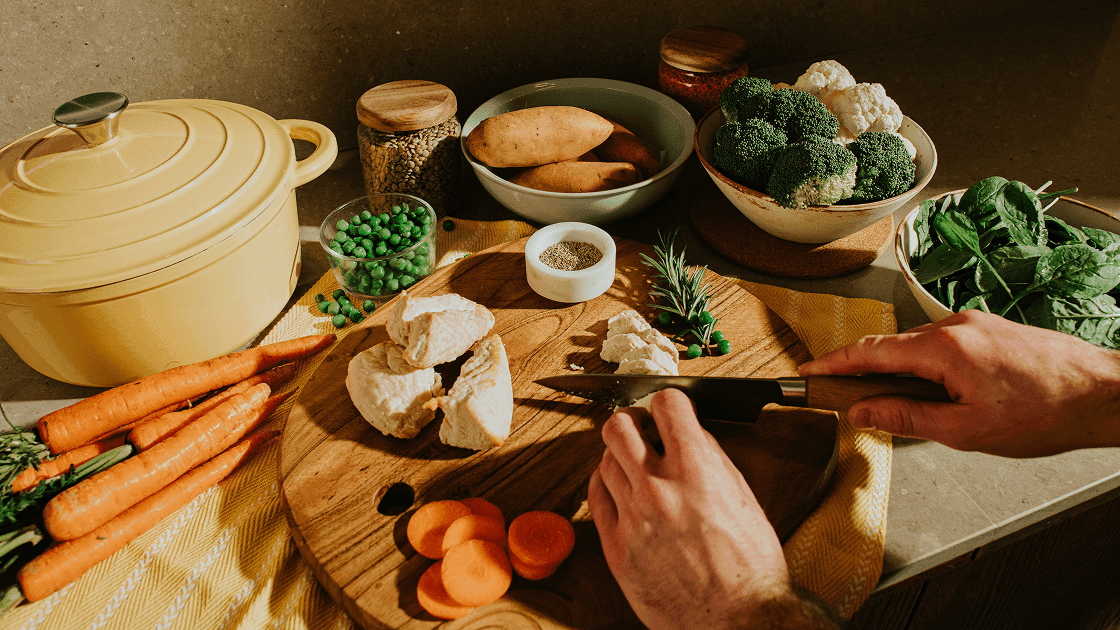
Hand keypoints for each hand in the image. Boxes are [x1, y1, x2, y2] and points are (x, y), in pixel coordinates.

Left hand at [586, 388, 790, 629]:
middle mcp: (659, 488)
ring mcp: (633, 518)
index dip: (667, 403)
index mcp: (697, 469)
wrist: (739, 619)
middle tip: (641, 431)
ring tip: (636, 467)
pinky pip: (595, 497)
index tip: (667, 412)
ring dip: (620, 457)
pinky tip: (619, 489)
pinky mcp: (616, 547)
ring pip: (604, 460)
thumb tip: (687, 432)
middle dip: (631, 422)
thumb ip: (710, 458)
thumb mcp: (743, 496)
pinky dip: (605, 485)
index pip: (666, 404)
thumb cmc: (750, 565)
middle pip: (618, 425)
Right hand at [799, 310, 1119, 456]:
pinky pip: (942, 343)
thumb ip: (906, 418)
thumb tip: (863, 414)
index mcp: (943, 348)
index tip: (809, 371)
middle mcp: (954, 325)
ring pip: (918, 345)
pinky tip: (939, 391)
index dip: (834, 363)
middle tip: (842, 394)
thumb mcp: (965, 430)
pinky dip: (927, 364)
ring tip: (905, 406)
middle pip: (890, 345)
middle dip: (862, 369)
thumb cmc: (1045, 412)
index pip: (870, 352)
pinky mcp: (990, 327)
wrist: (1104, 393)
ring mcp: (974, 322)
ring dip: (901, 370)